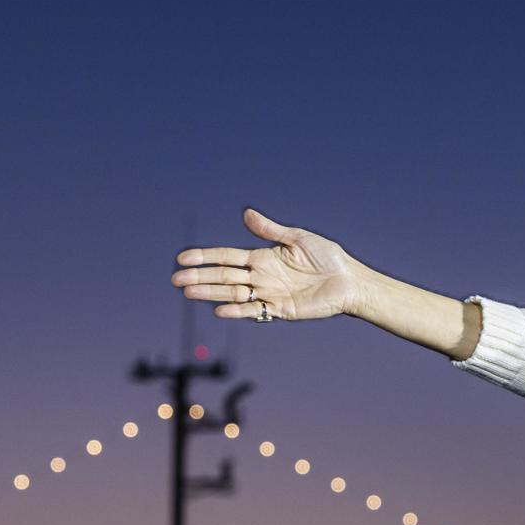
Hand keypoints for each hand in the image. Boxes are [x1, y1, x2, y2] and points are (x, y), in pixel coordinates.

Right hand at [171, 207, 372, 321]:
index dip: (205, 257)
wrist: (349, 282)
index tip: (183, 258)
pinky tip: (219, 310)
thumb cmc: (328, 258)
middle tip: (175, 279)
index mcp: (263, 257)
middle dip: (200, 277)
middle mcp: (261, 276)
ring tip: (188, 292)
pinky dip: (237, 311)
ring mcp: (268, 294)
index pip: (226, 257)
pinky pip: (254, 311)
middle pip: (224, 276)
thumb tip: (247, 214)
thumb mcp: (297, 239)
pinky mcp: (279, 310)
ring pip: (232, 293)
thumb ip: (270, 230)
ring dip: (210, 293)